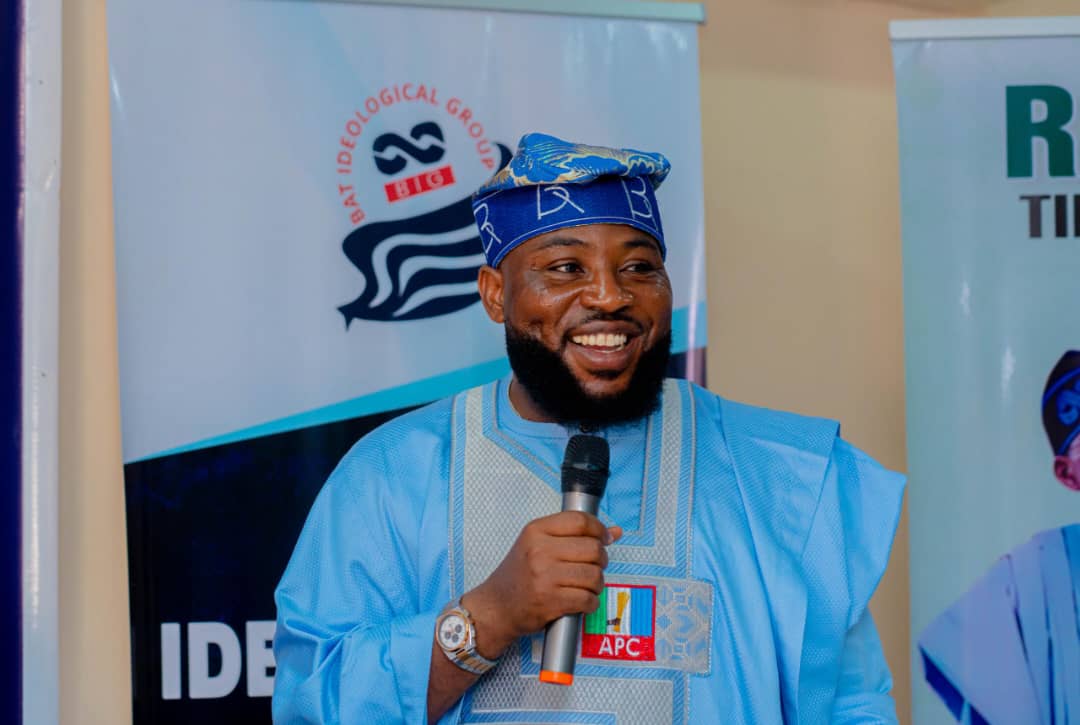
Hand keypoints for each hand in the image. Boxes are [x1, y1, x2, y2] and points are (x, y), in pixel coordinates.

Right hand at [462, 511, 621, 659]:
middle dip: (601, 560)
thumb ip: (574, 536)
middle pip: (592, 548)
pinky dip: (590, 603)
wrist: (495, 607)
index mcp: (536, 531)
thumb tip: (615, 532)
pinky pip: (587, 599)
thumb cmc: (519, 575)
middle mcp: (540, 550)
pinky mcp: (550, 601)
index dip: (599, 529)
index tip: (604, 539)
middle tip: (594, 567)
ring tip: (586, 586)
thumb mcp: (538, 545)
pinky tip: (582, 602)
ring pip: (594, 575)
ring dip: (597, 584)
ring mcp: (544, 576)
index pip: (580, 521)